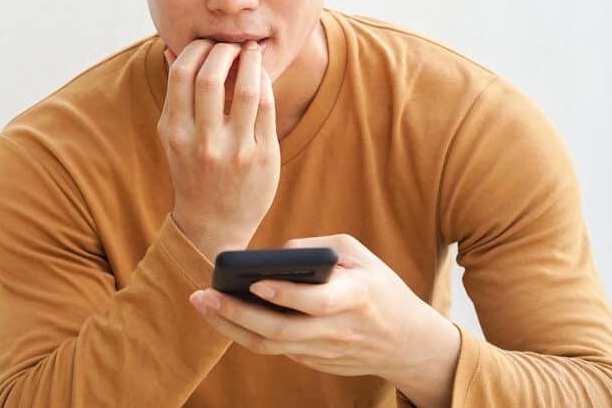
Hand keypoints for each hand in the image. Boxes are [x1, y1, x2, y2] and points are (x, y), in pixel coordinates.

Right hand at [159, 39, 279, 259]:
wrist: (213, 223)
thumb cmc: (192, 171)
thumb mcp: (173, 136)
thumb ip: (174, 95)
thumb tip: (170, 50)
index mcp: (175, 132)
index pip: (181, 73)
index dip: (196, 49)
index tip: (206, 43)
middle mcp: (202, 141)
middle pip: (211, 76)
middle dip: (224, 50)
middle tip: (231, 44)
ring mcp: (234, 150)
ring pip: (245, 90)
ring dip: (250, 60)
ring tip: (250, 50)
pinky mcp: (261, 156)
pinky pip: (266, 107)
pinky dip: (264, 83)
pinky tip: (261, 76)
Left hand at [189, 234, 460, 407]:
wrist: (409, 343)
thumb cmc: (379, 287)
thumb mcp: (360, 255)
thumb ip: (319, 248)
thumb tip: (277, 253)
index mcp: (357, 298)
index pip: (318, 303)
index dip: (286, 295)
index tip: (255, 282)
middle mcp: (338, 330)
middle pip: (281, 331)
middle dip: (237, 314)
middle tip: (203, 295)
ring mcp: (325, 352)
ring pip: (270, 347)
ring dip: (230, 327)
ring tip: (202, 304)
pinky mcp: (315, 363)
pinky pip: (275, 350)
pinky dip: (246, 333)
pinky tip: (223, 315)